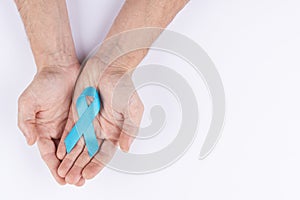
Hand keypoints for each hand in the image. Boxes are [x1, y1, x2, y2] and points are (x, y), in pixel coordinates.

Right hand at [18, 64, 79, 184]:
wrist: (60, 68)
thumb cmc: (44, 83)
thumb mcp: (28, 103)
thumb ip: (27, 123)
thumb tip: (31, 142)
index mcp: (42, 129)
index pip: (48, 153)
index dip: (54, 167)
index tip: (61, 179)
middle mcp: (56, 129)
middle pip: (63, 154)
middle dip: (68, 169)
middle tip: (76, 181)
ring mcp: (70, 124)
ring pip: (75, 148)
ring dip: (79, 161)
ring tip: (86, 174)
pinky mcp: (81, 117)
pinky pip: (85, 134)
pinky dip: (87, 146)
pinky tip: (92, 155)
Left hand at [56, 57, 143, 184]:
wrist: (109, 66)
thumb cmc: (123, 85)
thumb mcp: (132, 108)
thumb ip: (130, 129)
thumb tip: (125, 148)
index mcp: (114, 130)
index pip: (104, 153)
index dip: (95, 165)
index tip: (87, 175)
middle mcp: (100, 128)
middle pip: (88, 153)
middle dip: (79, 166)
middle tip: (71, 179)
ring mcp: (88, 121)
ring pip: (77, 145)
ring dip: (70, 159)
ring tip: (62, 171)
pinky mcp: (76, 113)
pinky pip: (69, 131)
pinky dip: (65, 142)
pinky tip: (59, 152)